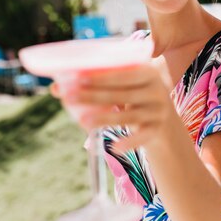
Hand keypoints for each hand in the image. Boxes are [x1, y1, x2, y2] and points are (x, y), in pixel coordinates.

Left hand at [52, 63, 173, 153]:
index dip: (100, 75)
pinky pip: (142, 137)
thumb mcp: (123, 87)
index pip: (122, 73)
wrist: (166, 122)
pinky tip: (114, 147)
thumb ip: (96, 84)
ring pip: (129, 116)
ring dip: (105, 118)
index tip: (76, 77)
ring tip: (82, 120)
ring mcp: (158, 111)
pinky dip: (129, 142)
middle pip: (122, 93)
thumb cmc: (134, 97)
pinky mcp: (157, 130)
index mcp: (147, 72)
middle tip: (69, 96)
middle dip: (93, 95)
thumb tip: (55, 87)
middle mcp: (156, 90)